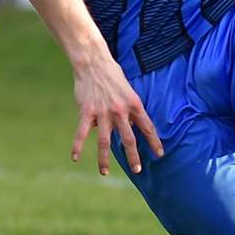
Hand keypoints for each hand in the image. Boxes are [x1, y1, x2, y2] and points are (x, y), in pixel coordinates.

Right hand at [71, 55, 163, 175]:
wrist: (93, 61)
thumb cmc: (112, 74)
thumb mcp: (128, 90)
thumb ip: (130, 108)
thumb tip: (130, 125)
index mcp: (134, 104)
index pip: (147, 127)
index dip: (154, 142)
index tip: (159, 154)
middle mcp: (120, 111)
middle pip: (128, 139)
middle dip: (133, 156)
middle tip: (137, 170)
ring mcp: (103, 112)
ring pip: (105, 141)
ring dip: (104, 159)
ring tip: (104, 172)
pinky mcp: (87, 111)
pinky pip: (81, 132)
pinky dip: (77, 146)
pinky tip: (75, 157)